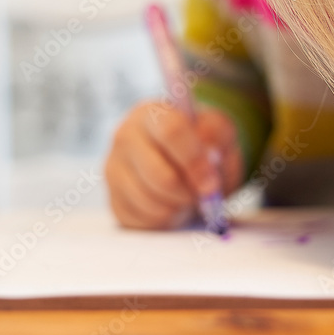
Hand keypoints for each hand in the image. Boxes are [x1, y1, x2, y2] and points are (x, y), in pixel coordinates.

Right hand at [105, 101, 242, 228]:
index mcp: (151, 113)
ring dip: (179, 207)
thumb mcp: (220, 130)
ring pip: (151, 202)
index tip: (212, 182)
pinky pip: (143, 221)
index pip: (170, 131)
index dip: (194, 160)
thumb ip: (217, 133)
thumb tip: (209, 153)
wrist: (188, 163)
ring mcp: (114, 170)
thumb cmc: (204, 144)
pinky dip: (166, 219)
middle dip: (189, 192)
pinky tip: (172, 205)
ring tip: (187, 196)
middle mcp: (125, 137)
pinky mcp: (114, 200)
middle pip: (160, 175)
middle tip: (204, 194)